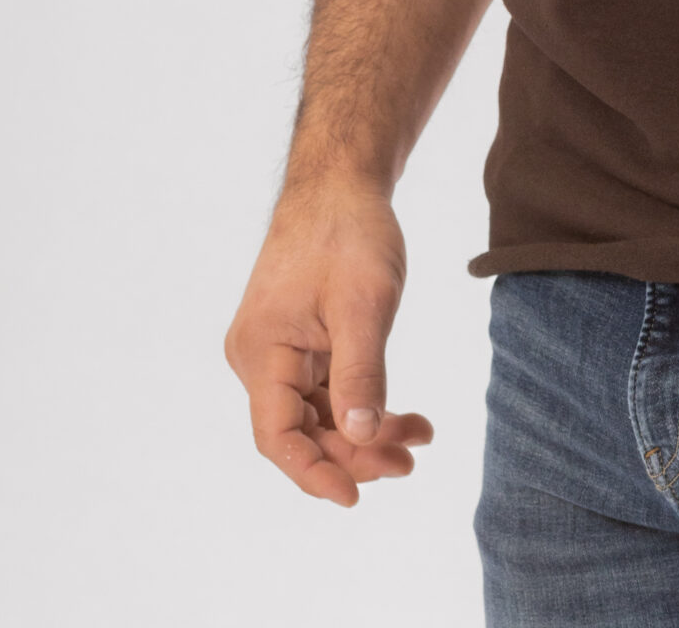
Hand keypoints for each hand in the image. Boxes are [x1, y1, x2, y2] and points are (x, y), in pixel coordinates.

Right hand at [224, 178, 434, 506]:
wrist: (341, 182)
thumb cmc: (348, 232)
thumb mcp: (364, 303)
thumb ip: (361, 372)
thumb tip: (360, 435)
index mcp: (261, 352)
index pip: (277, 436)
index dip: (314, 472)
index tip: (356, 496)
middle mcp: (259, 358)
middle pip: (302, 430)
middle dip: (355, 451)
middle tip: (408, 462)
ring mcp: (279, 350)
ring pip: (319, 412)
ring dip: (366, 430)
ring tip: (419, 438)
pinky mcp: (300, 341)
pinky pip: (328, 388)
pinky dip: (364, 402)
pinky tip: (405, 416)